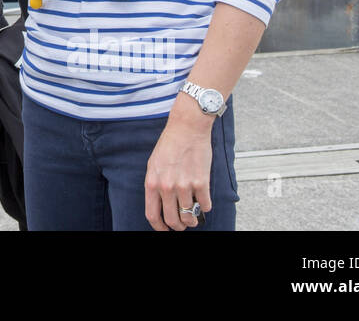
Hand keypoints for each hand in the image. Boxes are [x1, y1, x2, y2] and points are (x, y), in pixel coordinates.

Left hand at [144, 110, 213, 230]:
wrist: (187, 128)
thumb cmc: (170, 145)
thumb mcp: (154, 165)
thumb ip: (156, 185)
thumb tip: (161, 204)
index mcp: (152, 182)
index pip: (152, 215)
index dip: (159, 227)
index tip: (165, 230)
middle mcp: (167, 186)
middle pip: (172, 220)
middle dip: (178, 227)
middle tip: (182, 225)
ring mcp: (184, 185)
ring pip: (189, 216)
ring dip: (192, 220)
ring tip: (194, 217)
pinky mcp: (201, 183)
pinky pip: (205, 206)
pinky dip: (205, 207)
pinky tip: (203, 201)